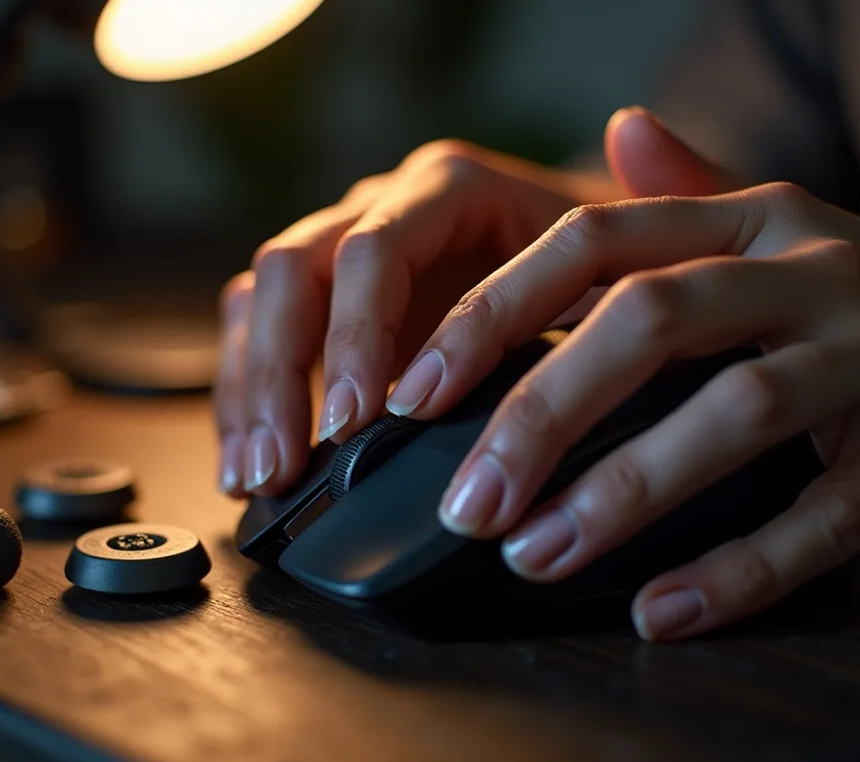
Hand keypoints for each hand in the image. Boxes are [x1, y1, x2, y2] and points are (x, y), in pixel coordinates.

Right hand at [215, 107, 737, 497]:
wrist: (593, 247)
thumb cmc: (607, 262)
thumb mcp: (612, 269)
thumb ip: (578, 296)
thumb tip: (537, 374)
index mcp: (449, 187)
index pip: (375, 249)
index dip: (357, 335)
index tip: (356, 423)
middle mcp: (383, 205)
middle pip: (293, 270)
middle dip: (280, 374)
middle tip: (282, 466)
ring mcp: (345, 245)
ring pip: (261, 298)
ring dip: (249, 390)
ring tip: (253, 477)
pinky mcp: (327, 295)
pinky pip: (258, 327)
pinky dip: (248, 393)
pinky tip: (250, 459)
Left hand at [389, 153, 859, 641]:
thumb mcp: (782, 225)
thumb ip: (691, 187)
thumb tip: (614, 128)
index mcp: (753, 218)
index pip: (596, 240)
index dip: (494, 311)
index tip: (417, 391)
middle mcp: (813, 272)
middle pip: (650, 324)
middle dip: (541, 416)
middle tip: (467, 504)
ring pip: (733, 416)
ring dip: (623, 494)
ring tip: (533, 554)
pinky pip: (823, 518)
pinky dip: (738, 570)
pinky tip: (660, 610)